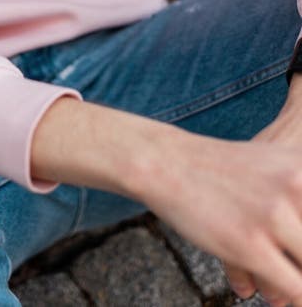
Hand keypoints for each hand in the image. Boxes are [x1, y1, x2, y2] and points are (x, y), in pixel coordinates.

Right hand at [222, 79, 301, 304]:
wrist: (167, 162)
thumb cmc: (222, 169)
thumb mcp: (276, 167)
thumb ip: (298, 193)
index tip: (296, 238)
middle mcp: (297, 185)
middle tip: (288, 253)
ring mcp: (274, 216)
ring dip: (300, 282)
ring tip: (282, 287)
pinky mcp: (251, 245)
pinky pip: (296, 289)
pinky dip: (295, 298)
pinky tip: (278, 294)